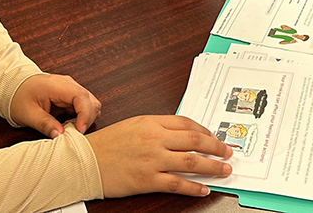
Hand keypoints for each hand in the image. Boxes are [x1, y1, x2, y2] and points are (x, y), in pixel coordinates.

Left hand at [10, 73, 100, 137]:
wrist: (12, 86)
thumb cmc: (18, 97)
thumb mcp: (28, 114)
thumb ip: (45, 124)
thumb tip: (60, 135)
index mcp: (57, 85)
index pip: (81, 96)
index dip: (85, 114)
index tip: (79, 130)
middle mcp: (68, 84)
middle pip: (91, 101)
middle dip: (87, 119)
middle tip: (72, 132)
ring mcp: (70, 89)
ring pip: (90, 104)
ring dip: (84, 118)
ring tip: (68, 128)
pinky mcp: (70, 95)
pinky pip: (83, 106)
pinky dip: (80, 117)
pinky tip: (67, 124)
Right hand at [85, 115, 232, 197]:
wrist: (84, 161)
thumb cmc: (106, 144)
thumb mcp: (133, 125)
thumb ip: (157, 127)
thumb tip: (182, 135)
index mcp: (151, 122)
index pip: (187, 124)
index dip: (205, 131)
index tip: (215, 137)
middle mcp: (154, 139)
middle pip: (194, 141)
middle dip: (216, 147)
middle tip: (228, 152)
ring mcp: (152, 160)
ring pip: (191, 162)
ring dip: (212, 167)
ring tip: (224, 170)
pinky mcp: (147, 180)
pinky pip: (177, 184)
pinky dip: (194, 187)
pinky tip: (204, 189)